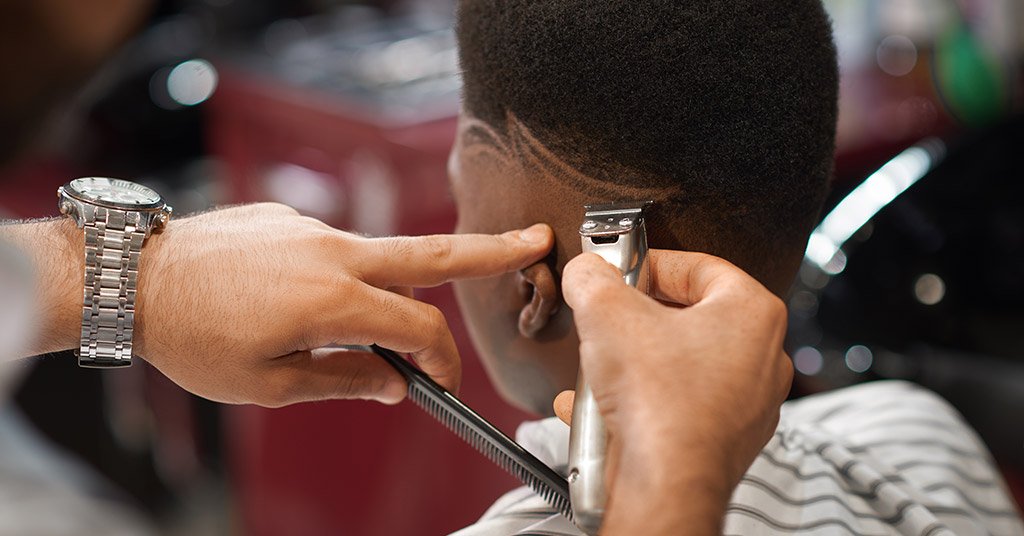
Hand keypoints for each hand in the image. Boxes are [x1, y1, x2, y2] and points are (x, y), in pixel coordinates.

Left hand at [42, 203, 551, 406]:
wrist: (135, 277)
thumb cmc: (193, 337)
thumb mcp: (268, 383)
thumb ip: (343, 380)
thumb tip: (393, 383)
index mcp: (332, 300)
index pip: (419, 330)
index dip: (441, 361)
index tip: (438, 382)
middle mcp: (332, 252)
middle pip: (431, 253)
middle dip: (491, 249)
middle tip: (536, 239)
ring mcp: (312, 227)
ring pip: (379, 257)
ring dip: (392, 289)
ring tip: (360, 327)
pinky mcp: (291, 216)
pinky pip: (333, 249)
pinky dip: (336, 277)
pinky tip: (293, 302)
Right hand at [554, 251, 791, 534]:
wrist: (665, 486)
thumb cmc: (659, 403)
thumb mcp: (607, 314)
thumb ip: (593, 278)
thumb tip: (585, 270)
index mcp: (753, 313)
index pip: (699, 266)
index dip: (651, 263)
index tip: (620, 271)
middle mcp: (761, 358)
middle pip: (687, 317)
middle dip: (636, 319)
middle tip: (605, 318)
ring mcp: (746, 404)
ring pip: (677, 364)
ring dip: (631, 363)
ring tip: (597, 368)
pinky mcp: (722, 440)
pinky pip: (673, 405)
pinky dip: (636, 403)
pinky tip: (596, 409)